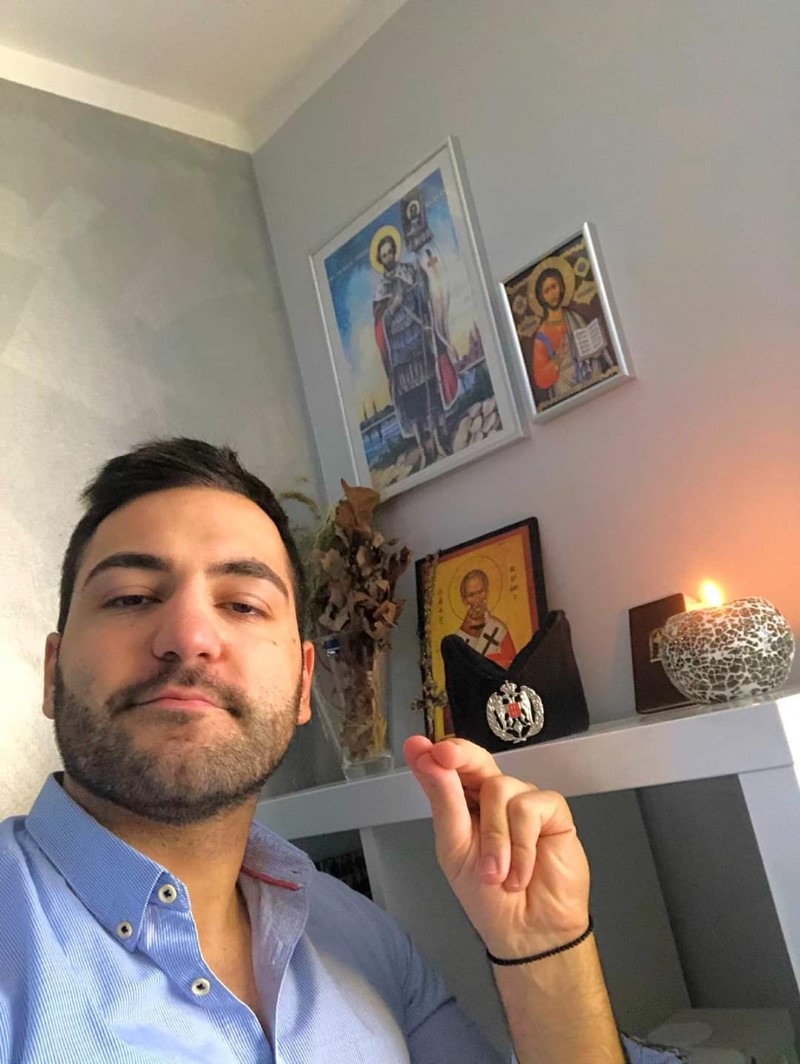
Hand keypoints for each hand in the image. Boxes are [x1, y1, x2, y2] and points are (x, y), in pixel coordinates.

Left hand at [404, 736, 589, 958]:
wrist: (525, 932)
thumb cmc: (488, 897)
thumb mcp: (454, 848)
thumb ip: (445, 801)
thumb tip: (429, 759)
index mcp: (466, 804)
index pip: (450, 769)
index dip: (434, 754)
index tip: (418, 747)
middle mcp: (495, 797)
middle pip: (477, 759)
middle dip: (459, 755)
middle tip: (443, 755)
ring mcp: (525, 800)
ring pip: (500, 787)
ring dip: (494, 838)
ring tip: (497, 873)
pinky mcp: (553, 812)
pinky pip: (529, 807)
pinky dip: (520, 845)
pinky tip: (521, 872)